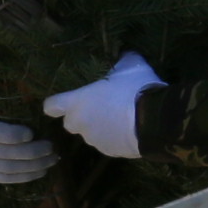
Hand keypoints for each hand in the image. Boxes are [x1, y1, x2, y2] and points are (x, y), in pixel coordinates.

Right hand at [0, 97, 56, 185]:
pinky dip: (23, 177)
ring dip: (33, 167)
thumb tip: (16, 97)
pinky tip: (40, 172)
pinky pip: (3, 179)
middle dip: (32, 153)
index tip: (31, 132)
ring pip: (7, 170)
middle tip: (51, 146)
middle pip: (5, 154)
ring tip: (52, 159)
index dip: (12, 135)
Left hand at [41, 49, 166, 160]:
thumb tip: (124, 54)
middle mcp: (81, 124)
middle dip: (80, 117)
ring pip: (91, 135)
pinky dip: (115, 138)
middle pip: (71, 123)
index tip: (60, 103)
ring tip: (119, 119)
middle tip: (98, 108)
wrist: (156, 121)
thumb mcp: (131, 66)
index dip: (55, 104)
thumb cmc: (135, 89)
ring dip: (100, 128)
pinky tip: (130, 130)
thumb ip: (122, 60)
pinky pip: (109, 144)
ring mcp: (96, 141)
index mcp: (77, 102)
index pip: (52, 106)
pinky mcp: (111, 153)